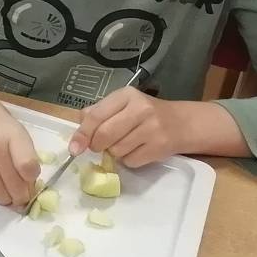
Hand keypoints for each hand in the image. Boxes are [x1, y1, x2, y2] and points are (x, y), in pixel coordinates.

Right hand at [0, 94, 40, 208]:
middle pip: (12, 183)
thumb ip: (24, 154)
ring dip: (6, 201)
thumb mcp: (15, 129)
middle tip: (24, 200)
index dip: (33, 179)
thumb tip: (28, 184)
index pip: (27, 166)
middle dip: (21, 197)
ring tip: (11, 201)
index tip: (33, 182)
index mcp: (11, 134)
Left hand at [70, 87, 192, 166]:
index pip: (96, 115)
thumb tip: (79, 129)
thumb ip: (99, 113)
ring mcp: (151, 128)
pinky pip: (131, 161)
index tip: (74, 148)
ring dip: (115, 153)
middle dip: (97, 145)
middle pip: (104, 135)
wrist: (182, 123)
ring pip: (116, 150)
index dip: (82, 134)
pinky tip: (138, 150)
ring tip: (126, 143)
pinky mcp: (159, 146)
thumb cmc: (146, 114)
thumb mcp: (123, 105)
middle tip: (100, 146)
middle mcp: (140, 109)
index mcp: (126, 95)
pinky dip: (129, 160)